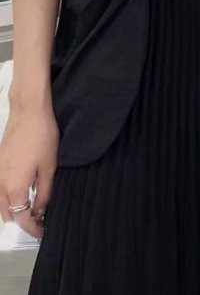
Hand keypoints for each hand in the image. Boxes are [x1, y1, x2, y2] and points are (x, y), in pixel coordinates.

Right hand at [0, 101, 57, 237]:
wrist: (28, 112)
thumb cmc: (42, 137)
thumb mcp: (50, 167)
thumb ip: (44, 192)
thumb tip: (41, 211)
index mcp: (14, 187)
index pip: (21, 218)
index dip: (33, 228)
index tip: (43, 232)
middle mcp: (0, 184)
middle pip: (7, 214)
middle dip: (22, 221)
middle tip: (40, 221)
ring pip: (1, 203)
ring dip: (14, 210)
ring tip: (33, 208)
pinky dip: (9, 197)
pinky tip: (23, 192)